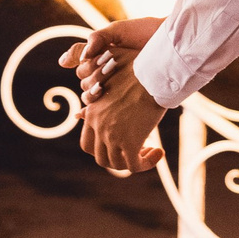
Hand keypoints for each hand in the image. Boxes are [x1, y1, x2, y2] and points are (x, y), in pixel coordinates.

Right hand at [59, 16, 161, 102]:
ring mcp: (117, 89)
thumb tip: (62, 62)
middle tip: (110, 69)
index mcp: (102, 60)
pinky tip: (90, 113)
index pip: (82, 71)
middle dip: (95, 78)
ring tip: (104, 87)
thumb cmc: (144, 33)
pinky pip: (107, 111)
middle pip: (85, 86)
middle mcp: (107, 76)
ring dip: (95, 94)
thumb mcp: (116, 32)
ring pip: (93, 100)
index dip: (89, 67)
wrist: (169, 39)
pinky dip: (95, 112)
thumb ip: (94, 41)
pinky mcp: (128, 100)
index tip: (104, 57)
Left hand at [76, 58, 166, 173]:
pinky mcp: (130, 143)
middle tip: (133, 152)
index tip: (119, 145)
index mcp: (92, 113)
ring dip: (133, 162)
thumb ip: (94, 102)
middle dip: (116, 159)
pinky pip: (135, 165)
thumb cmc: (136, 72)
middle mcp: (98, 127)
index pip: (87, 144)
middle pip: (100, 158)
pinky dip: (147, 163)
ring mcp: (112, 136)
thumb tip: (79, 114)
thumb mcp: (109, 84)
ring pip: (117, 165)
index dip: (102, 149)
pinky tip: (159, 152)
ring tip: (149, 151)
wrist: (152, 74)